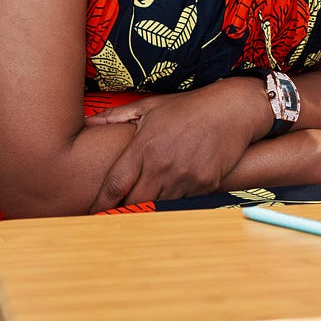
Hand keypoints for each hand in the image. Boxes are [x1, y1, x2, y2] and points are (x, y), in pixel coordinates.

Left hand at [85, 81, 262, 210]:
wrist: (233, 109)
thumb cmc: (189, 107)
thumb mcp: (150, 106)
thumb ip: (116, 116)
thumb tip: (87, 122)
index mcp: (144, 147)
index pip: (115, 185)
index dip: (100, 204)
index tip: (91, 213)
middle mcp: (162, 165)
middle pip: (134, 202)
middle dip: (124, 210)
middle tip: (116, 214)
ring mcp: (185, 177)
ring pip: (159, 206)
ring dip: (151, 206)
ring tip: (145, 205)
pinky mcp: (205, 184)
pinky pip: (184, 202)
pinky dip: (176, 200)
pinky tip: (174, 192)